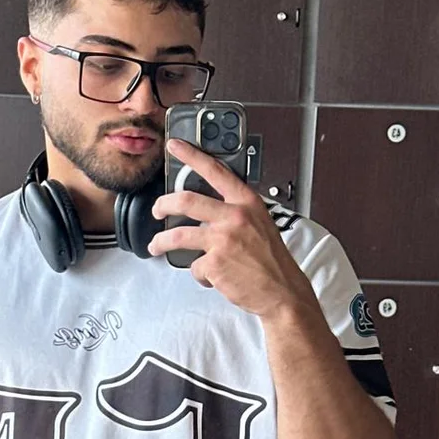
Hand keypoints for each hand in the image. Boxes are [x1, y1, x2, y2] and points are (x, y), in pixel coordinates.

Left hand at [148, 138, 316, 320]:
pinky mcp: (214, 264)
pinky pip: (194, 266)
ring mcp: (222, 240)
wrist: (282, 291)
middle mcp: (234, 217)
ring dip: (160, 241)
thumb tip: (209, 209)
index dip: (191, 156)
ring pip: (177, 236)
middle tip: (157, 209)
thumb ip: (236, 211)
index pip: (215, 170)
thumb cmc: (272, 261)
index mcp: (247, 202)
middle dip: (163, 204)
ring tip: (156, 246)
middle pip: (186, 201)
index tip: (175, 146)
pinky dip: (200, 274)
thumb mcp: (260, 223)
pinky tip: (213, 277)